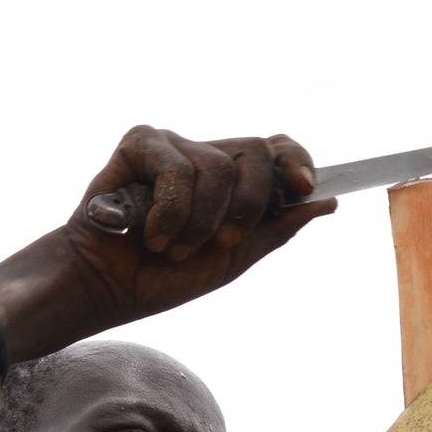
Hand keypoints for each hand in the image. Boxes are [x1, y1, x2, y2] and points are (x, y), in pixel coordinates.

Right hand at [0, 127, 333, 363]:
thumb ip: (276, 228)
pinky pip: (179, 170)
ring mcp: (172, 145)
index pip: (274, 148)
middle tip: (220, 241)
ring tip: (169, 246)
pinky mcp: (140, 143)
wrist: (105, 288)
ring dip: (199, 224)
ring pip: (219, 168)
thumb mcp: (231, 259)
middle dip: (249, 206)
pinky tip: (148, 232)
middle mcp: (203, 154)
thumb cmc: (160, 277)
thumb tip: (326, 200)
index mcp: (229, 179)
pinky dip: (169, 214)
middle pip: (257, 151)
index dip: (296, 159)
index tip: (305, 185)